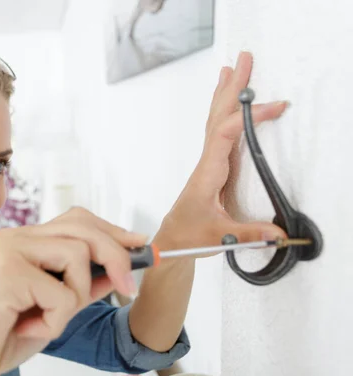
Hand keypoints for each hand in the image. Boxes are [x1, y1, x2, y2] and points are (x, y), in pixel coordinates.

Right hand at [0, 207, 147, 375]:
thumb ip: (79, 287)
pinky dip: (54, 321)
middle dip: (117, 256)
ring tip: (46, 321)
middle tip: (128, 288)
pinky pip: (61, 294)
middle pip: (84, 228)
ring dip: (74, 298)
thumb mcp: (50, 311)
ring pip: (77, 256)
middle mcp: (16, 238)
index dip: (113, 232)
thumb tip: (118, 271)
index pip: (77, 220)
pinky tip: (26, 329)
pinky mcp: (7, 272)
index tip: (141, 247)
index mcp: (24, 242)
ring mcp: (10, 250)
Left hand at [155, 51, 287, 253]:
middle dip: (232, 89)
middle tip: (244, 60)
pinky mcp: (213, 168)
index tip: (274, 106)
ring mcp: (208, 163)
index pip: (226, 135)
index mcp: (207, 173)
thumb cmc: (189, 237)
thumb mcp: (219, 238)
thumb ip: (248, 234)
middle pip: (218, 118)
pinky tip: (228, 106)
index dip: (249, 117)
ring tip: (231, 70)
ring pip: (216, 122)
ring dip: (225, 96)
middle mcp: (206, 163)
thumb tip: (277, 231)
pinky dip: (225, 113)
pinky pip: (218, 132)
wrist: (171, 241)